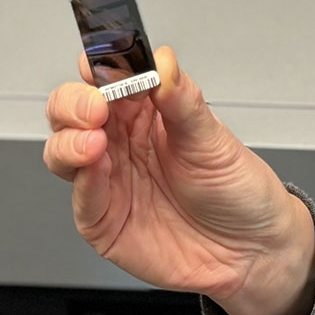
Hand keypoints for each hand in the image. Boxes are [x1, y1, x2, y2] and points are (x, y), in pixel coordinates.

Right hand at [44, 47, 314, 314]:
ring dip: (69, 140)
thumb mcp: (215, 140)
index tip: (99, 63)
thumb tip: (162, 62)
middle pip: (70, 109)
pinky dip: (82, 180)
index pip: (106, 76)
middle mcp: (121, 141)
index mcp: (146, 111)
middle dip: (73, 103)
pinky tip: (96, 168)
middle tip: (95, 107)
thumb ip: (183, 100)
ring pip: (62, 149)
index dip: (97, 65)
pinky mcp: (103, 219)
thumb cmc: (236, 192)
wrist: (251, 253)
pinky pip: (79, 196)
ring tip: (93, 141)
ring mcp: (108, 179)